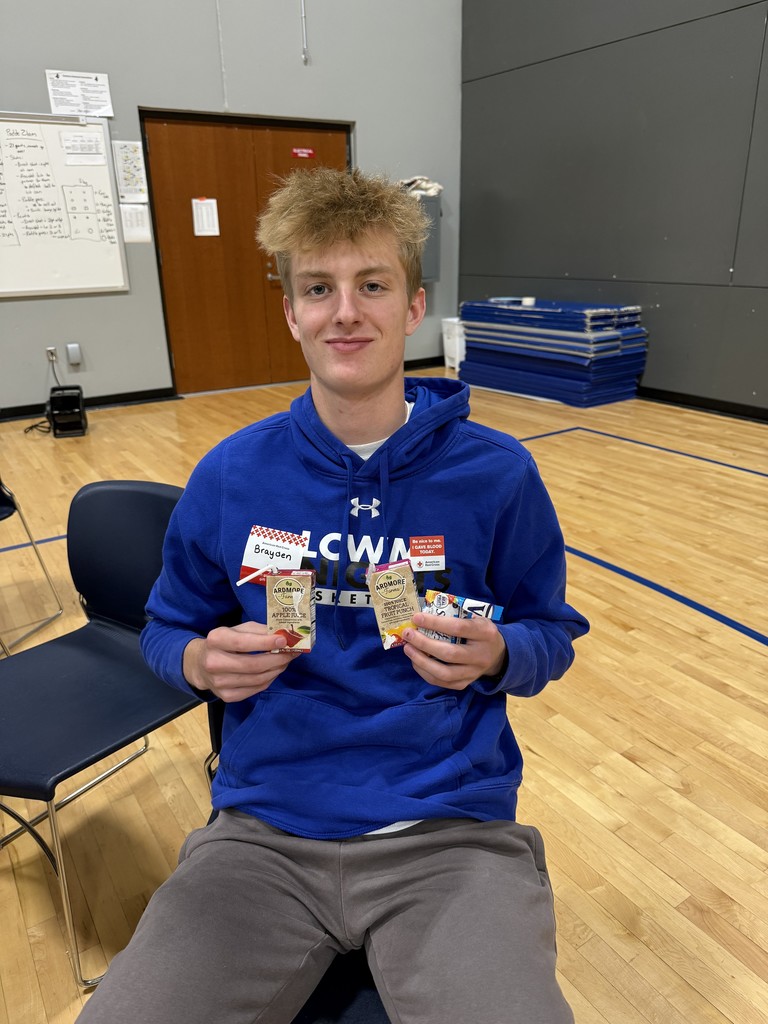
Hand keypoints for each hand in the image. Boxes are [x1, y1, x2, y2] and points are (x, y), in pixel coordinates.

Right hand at [183, 622, 300, 701]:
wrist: (200, 665)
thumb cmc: (224, 643)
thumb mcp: (237, 630)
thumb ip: (258, 631)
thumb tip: (283, 635)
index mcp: (216, 640)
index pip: (243, 643)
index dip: (265, 642)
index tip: (284, 640)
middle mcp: (214, 662)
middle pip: (253, 664)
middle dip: (277, 659)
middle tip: (292, 653)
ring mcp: (219, 683)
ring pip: (257, 679)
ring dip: (276, 669)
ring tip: (285, 661)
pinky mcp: (226, 696)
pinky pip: (256, 689)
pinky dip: (269, 679)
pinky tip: (273, 671)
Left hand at [402, 612, 506, 690]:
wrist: (498, 655)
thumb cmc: (481, 632)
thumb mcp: (476, 618)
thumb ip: (456, 615)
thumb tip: (425, 614)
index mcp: (485, 634)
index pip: (458, 628)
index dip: (435, 623)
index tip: (416, 618)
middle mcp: (480, 655)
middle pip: (449, 653)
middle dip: (424, 643)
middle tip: (408, 634)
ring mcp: (473, 673)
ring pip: (444, 673)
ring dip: (421, 661)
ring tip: (408, 649)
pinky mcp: (465, 684)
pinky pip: (442, 682)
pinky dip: (425, 673)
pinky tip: (416, 661)